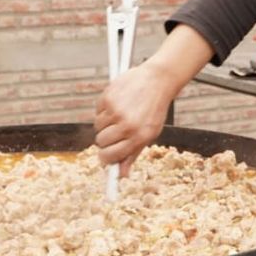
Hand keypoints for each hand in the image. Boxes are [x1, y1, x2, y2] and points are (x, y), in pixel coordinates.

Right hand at [93, 24, 214, 174]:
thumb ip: (133, 154)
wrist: (158, 80)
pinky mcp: (108, 98)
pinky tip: (117, 104)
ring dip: (104, 124)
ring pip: (98, 127)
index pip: (110, 156)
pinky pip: (97, 112)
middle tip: (114, 132)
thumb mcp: (150, 133)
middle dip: (105, 141)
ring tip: (119, 115)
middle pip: (101, 142)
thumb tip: (121, 175)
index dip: (105, 158)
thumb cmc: (154, 109)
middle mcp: (127, 125)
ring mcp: (116, 111)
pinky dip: (104, 111)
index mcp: (139, 137)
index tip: (105, 157)